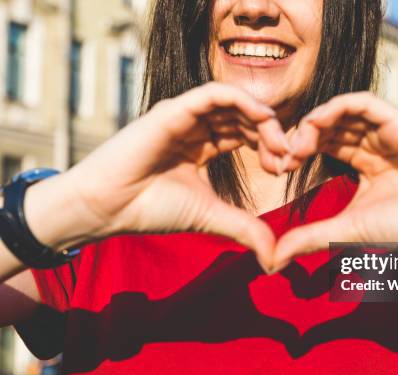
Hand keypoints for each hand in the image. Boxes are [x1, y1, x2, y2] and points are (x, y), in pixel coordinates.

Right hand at [48, 82, 291, 268]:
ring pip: (234, 103)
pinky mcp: (174, 109)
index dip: (269, 147)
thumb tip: (274, 257)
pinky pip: (215, 93)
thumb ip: (245, 229)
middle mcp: (194, 128)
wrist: (110, 208)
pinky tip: (264, 120)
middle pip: (244, 118)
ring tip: (278, 145)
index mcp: (201, 148)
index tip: (284, 170)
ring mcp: (184, 117)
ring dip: (263, 119)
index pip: (244, 135)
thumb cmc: (152, 210)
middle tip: (288, 158)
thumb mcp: (211, 217)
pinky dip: (244, 101)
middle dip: (271, 135)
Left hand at [273, 92, 397, 269]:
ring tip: (298, 144)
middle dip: (302, 137)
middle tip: (284, 156)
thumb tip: (273, 259)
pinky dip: (336, 107)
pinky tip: (316, 125)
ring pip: (342, 110)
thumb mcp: (345, 230)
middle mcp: (375, 143)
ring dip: (314, 122)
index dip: (300, 150)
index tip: (281, 168)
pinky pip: (363, 101)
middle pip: (330, 126)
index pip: (325, 143)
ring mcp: (388, 131)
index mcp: (365, 162)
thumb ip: (309, 238)